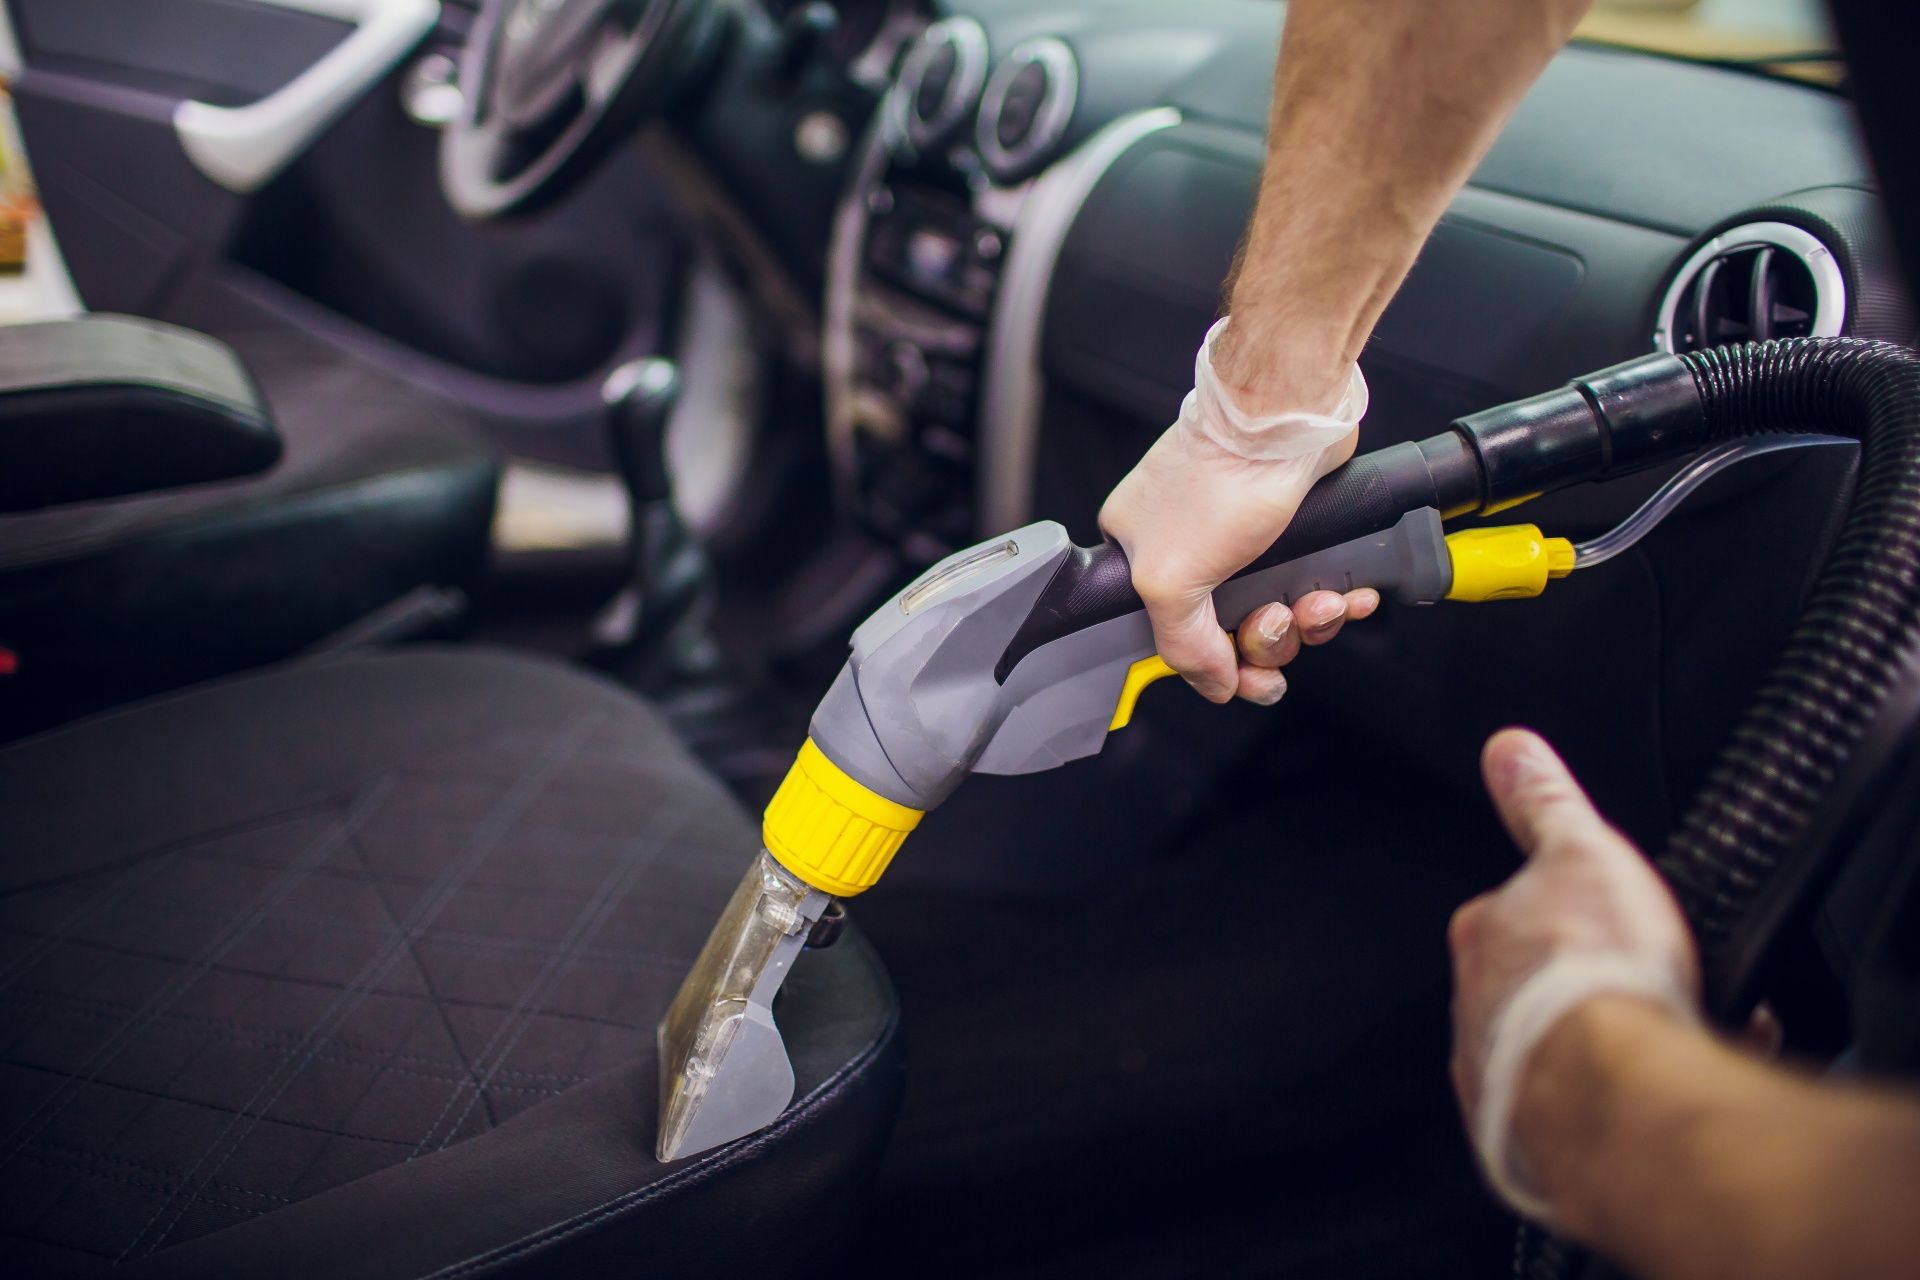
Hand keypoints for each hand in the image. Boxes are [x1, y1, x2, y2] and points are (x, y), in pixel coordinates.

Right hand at [1098, 372, 1365, 703]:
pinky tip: (1349, 593)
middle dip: (1271, 637)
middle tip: (1282, 617)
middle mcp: (1191, 549)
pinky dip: (1336, 597)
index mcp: (1143, 557)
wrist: (1288, 417)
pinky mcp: (1296, 529)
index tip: (1246, 676)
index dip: (1219, 663)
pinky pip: (1316, 585)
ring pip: (1282, 612)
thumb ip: (1183, 645)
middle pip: (1236, 631)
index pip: (1178, 639)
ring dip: (1310, 620)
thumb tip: (1213, 684)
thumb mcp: (1170, 580)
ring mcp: (1246, 539)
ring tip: (1322, 600)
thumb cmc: (1220, 476)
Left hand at [1448, 729, 1699, 1213]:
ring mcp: (1500, 1077)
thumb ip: (1545, 801)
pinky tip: (1676, 1083)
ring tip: (1678, 1030)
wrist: (1615, 1091)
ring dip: (1615, 1039)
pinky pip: (1585, 1110)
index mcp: (1482, 937)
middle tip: (1656, 980)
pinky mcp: (1533, 1140)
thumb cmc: (1596, 972)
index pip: (1517, 912)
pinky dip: (1629, 1095)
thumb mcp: (1582, 851)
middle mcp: (1474, 1009)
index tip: (1616, 921)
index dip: (1576, 913)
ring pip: (1563, 1048)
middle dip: (1598, 981)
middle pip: (1540, 983)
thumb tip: (1508, 749)